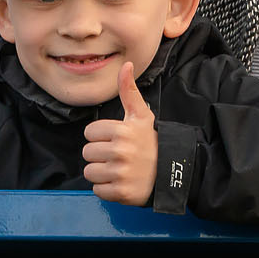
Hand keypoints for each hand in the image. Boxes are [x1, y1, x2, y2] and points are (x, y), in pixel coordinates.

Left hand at [83, 64, 158, 206]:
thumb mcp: (141, 116)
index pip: (90, 133)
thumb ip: (129, 91)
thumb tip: (126, 64)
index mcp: (121, 131)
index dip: (101, 137)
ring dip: (101, 173)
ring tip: (118, 169)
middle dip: (100, 155)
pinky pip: (97, 190)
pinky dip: (106, 189)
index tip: (116, 140)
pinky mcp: (120, 192)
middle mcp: (120, 152)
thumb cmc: (152, 142)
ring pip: (89, 172)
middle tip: (118, 156)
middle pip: (87, 153)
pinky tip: (120, 182)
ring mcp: (120, 173)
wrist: (171, 172)